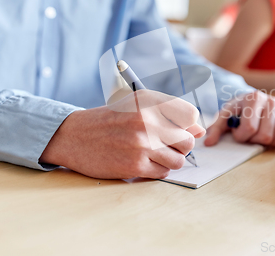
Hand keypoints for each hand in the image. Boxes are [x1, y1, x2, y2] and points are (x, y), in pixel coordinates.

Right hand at [40, 90, 204, 179]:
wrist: (74, 136)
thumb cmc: (111, 119)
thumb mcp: (138, 106)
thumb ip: (170, 116)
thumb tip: (200, 131)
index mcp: (150, 101)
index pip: (191, 115)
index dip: (189, 125)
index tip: (178, 129)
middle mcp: (147, 120)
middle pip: (188, 141)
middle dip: (180, 145)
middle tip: (163, 144)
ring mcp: (141, 144)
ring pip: (179, 160)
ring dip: (169, 160)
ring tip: (153, 154)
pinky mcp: (134, 165)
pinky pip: (163, 173)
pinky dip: (157, 170)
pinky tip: (142, 161)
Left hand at [204, 91, 274, 146]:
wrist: (252, 101)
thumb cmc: (238, 110)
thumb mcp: (225, 115)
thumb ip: (216, 128)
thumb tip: (208, 142)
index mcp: (254, 98)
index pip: (250, 127)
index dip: (241, 136)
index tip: (237, 132)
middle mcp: (272, 101)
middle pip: (264, 136)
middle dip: (253, 140)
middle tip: (248, 134)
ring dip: (265, 142)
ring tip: (258, 133)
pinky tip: (268, 134)